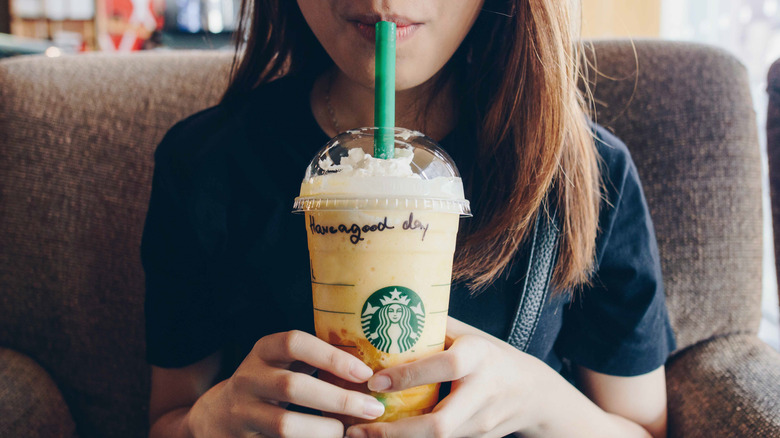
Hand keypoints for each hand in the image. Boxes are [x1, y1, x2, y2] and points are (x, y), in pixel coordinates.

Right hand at [187, 330, 385, 437]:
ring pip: (284, 424)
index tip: (364, 373)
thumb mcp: (282, 363)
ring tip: (347, 430)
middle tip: (371, 408)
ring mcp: (242, 411)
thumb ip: (315, 361)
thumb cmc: (269, 383)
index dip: (331, 356)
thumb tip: (372, 368)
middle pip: (292, 386)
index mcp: (263, 350)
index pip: (294, 342)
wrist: (218, 416)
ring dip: (323, 430)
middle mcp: (248, 378)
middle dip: (337, 399)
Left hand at [346, 317, 554, 437]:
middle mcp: (483, 392)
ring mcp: (481, 422)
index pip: (445, 367)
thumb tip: (391, 310)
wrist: (533, 393)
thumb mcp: (469, 336)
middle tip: (357, 429)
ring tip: (357, 435)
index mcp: (480, 356)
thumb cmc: (491, 356)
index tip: (374, 381)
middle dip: (395, 432)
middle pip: (440, 424)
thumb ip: (435, 328)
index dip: (408, 376)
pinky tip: (382, 437)